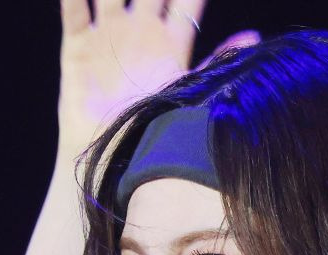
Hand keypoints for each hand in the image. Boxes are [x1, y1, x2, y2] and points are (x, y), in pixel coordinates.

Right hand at [57, 0, 257, 155]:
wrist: (111, 164)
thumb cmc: (154, 135)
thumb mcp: (187, 94)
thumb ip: (215, 61)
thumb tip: (254, 38)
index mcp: (171, 42)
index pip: (185, 0)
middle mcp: (140, 31)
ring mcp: (108, 35)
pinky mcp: (78, 47)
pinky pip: (73, 11)